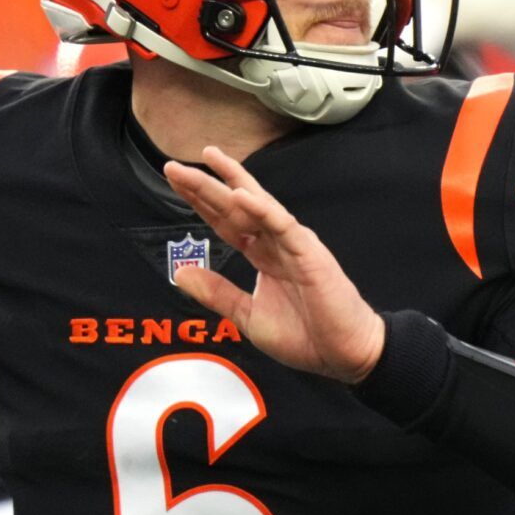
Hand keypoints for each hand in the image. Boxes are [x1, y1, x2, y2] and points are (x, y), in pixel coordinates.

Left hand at [163, 147, 385, 383]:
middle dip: (204, 185)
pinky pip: (282, 225)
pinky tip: (240, 194)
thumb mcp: (247, 315)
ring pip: (257, 205)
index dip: (200, 201)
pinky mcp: (309, 252)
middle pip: (234, 206)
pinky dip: (262, 209)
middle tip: (172, 167)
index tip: (175, 182)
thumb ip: (217, 292)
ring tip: (207, 160)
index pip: (225, 221)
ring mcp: (292, 243)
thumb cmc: (303, 335)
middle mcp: (275, 241)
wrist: (342, 354)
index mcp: (262, 254)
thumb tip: (180, 273)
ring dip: (231, 182)